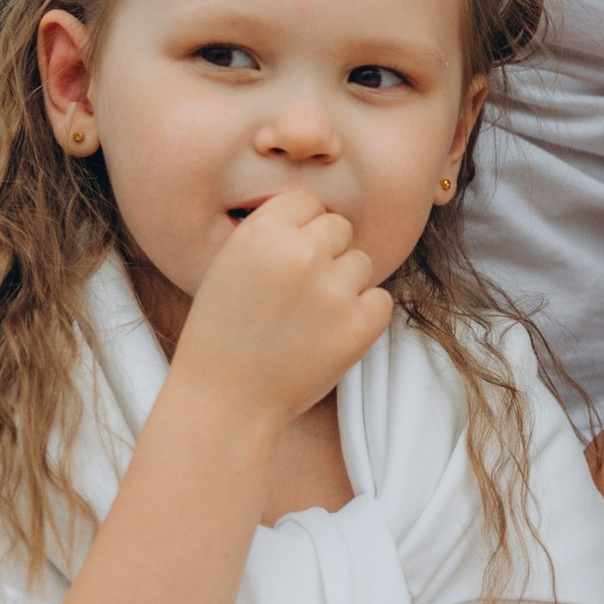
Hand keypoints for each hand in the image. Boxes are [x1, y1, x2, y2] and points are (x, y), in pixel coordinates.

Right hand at [175, 190, 393, 434]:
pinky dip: (363, 316)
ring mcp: (332, 289)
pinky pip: (380, 300)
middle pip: (339, 228)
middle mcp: (300, 252)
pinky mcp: (359, 325)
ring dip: (344, 286)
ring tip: (309, 318)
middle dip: (326, 254)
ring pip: (361, 263)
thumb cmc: (223, 335)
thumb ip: (272, 237)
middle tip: (300, 293)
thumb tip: (319, 218)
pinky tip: (330, 334)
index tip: (289, 259)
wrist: (224, 401)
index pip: (307, 203)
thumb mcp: (230, 266)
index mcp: (262, 232)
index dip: (301, 230)